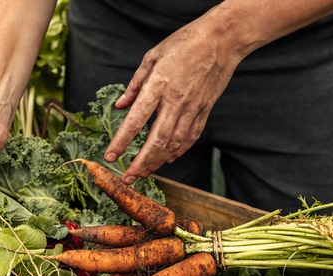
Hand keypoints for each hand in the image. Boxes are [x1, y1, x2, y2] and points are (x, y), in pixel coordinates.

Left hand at [104, 17, 243, 183]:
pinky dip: (179, 151)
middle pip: (155, 141)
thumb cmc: (185, 42)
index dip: (121, 142)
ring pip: (174, 144)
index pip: (135, 121)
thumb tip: (120, 105)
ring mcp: (192, 108)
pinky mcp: (205, 110)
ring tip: (144, 172)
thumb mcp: (153, 56)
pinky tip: (168, 159)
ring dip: (157, 161)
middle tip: (128, 178)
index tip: (110, 156)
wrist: (222, 40)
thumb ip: (135, 83)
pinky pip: (190, 137)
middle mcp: (175, 101)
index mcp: (158, 86)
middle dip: (140, 163)